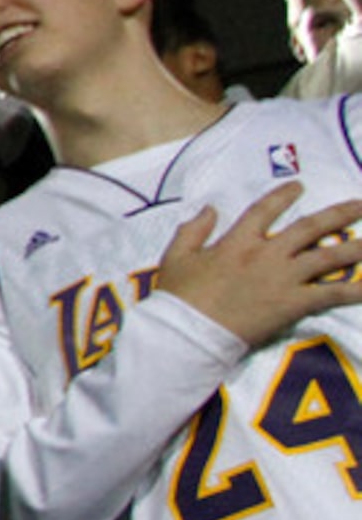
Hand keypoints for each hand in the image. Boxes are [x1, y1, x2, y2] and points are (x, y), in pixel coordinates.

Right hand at [153, 182, 361, 348]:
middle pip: (310, 228)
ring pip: (328, 257)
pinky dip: (354, 291)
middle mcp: (267, 254)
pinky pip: (331, 295)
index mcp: (237, 241)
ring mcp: (283, 278)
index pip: (265, 209)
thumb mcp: (175, 257)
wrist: (188, 332)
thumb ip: (192, 229)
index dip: (284, 195)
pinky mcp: (292, 304)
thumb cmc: (179, 297)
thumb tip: (209, 208)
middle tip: (360, 205)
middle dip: (338, 214)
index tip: (299, 187)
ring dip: (355, 247)